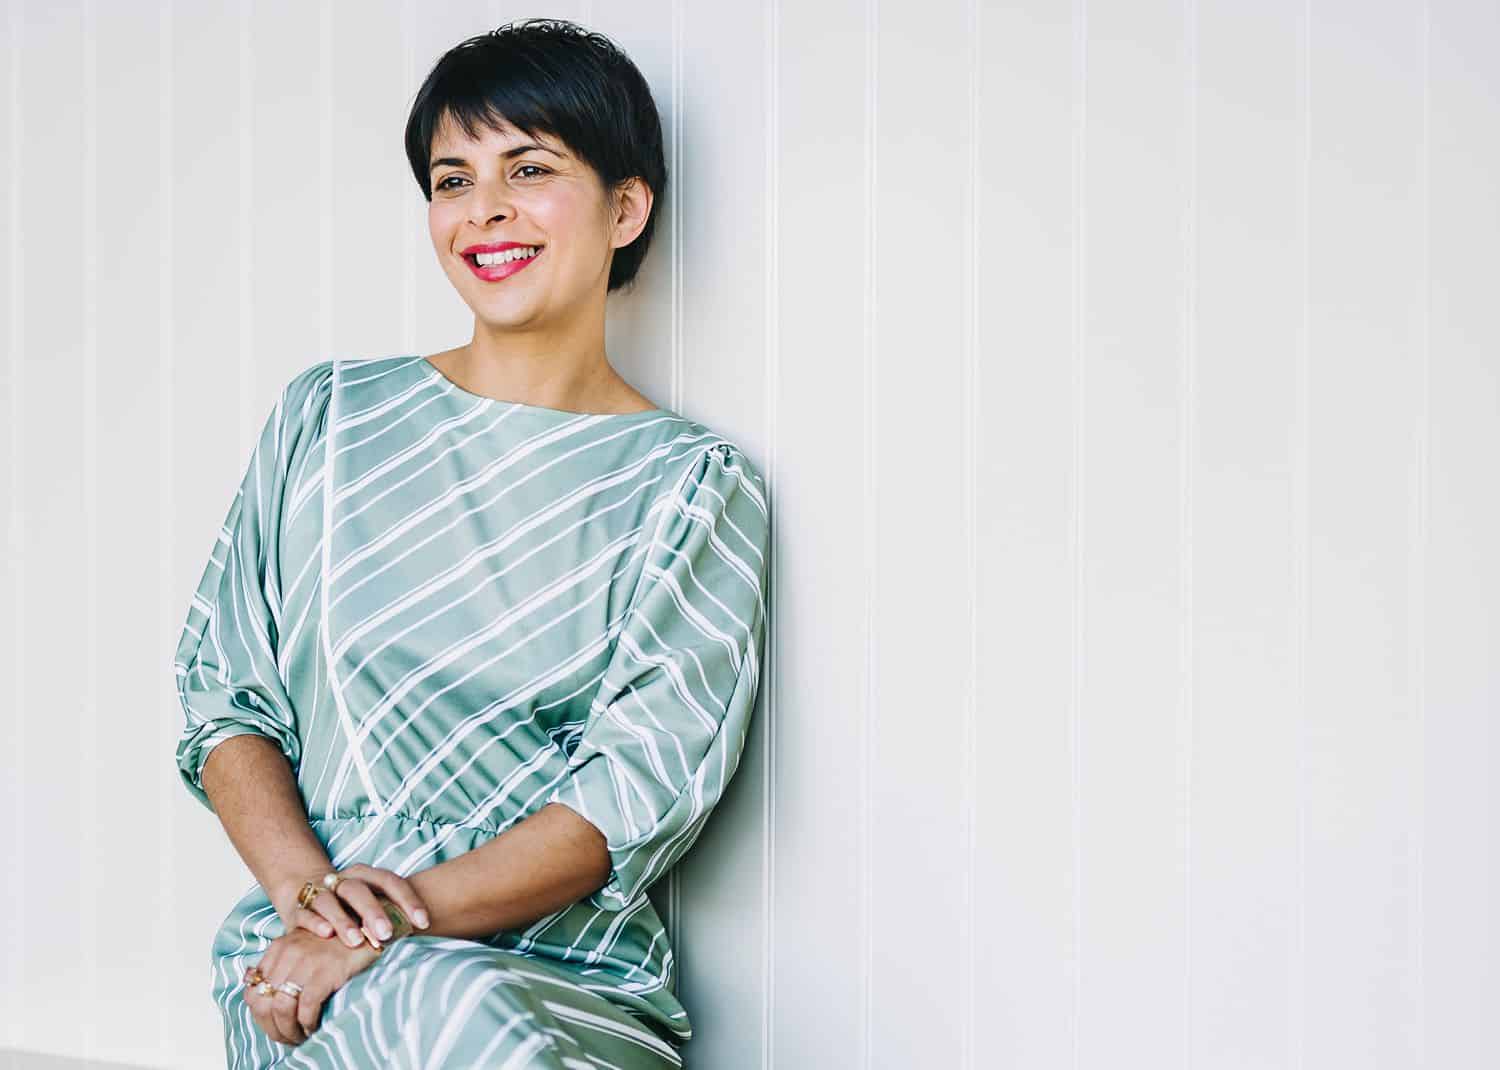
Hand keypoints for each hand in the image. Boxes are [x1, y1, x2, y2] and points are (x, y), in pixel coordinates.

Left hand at [242, 927, 380, 1045]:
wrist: (370, 930)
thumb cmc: (337, 943)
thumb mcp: (303, 947)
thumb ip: (281, 964)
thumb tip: (256, 988)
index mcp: (279, 947)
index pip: (252, 990)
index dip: (259, 1015)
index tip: (273, 1026)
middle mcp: (288, 951)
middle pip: (264, 1002)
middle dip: (272, 1028)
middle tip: (287, 1037)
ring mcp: (307, 960)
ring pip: (281, 1007)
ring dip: (288, 1030)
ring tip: (299, 1036)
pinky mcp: (326, 971)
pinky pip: (306, 1007)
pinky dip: (307, 1023)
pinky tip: (314, 1027)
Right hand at [271, 864, 430, 948]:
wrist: (303, 891)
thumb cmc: (350, 906)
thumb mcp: (372, 905)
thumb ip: (392, 914)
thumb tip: (426, 934)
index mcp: (366, 876)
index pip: (390, 881)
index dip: (408, 900)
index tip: (423, 923)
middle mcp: (343, 881)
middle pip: (359, 890)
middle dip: (374, 912)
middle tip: (387, 934)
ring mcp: (319, 893)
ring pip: (330, 901)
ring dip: (343, 920)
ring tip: (356, 940)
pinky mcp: (298, 909)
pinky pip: (305, 913)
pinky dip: (315, 922)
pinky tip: (326, 934)